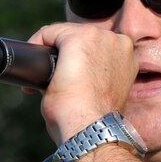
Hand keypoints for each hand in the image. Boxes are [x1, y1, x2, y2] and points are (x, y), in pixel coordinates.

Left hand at [27, 24, 137, 144]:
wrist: (90, 129)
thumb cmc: (94, 122)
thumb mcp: (102, 96)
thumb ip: (95, 81)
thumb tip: (72, 78)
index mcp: (127, 59)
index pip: (95, 49)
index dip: (74, 63)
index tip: (61, 82)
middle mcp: (119, 43)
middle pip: (80, 38)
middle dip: (61, 56)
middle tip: (45, 83)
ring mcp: (101, 37)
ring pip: (65, 34)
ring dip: (51, 52)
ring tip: (39, 78)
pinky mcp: (79, 38)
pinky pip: (51, 32)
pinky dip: (39, 43)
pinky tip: (33, 64)